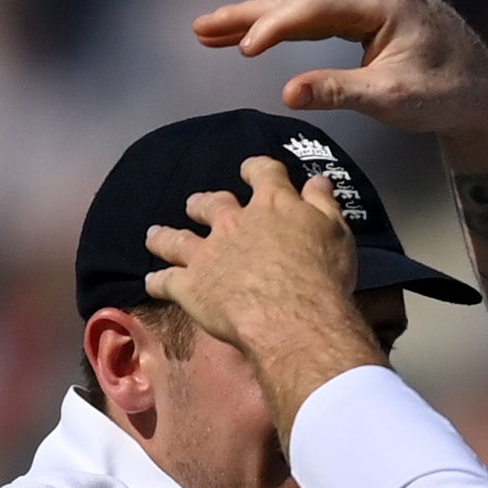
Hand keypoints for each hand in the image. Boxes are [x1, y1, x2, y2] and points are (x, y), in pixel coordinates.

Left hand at [143, 155, 382, 433]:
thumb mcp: (335, 232)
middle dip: (203, 203)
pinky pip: (166, 281)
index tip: (251, 169)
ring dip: (164, 236)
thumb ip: (323, 204)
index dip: (256, 169)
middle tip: (196, 205)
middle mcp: (233, 223)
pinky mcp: (189, 286)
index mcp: (272, 204)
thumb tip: (318, 180)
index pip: (263, 173)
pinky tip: (152, 283)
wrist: (293, 318)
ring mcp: (206, 254)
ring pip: (175, 239)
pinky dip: (157, 282)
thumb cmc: (321, 275)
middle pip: (211, 204)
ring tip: (154, 235)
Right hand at [193, 0, 487, 167]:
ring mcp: (375, 2)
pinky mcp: (374, 17)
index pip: (314, 6)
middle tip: (200, 29)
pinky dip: (288, 28)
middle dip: (250, 15)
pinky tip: (256, 37)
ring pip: (307, 7)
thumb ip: (339, 91)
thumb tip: (286, 93)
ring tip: (211, 35)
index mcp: (385, 3)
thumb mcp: (393, 100)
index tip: (244, 50)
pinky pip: (322, 18)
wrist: (487, 98)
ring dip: (261, 20)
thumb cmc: (448, 98)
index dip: (274, 25)